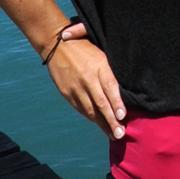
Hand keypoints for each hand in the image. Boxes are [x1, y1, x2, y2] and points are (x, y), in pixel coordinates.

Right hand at [47, 25, 126, 140]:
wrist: (56, 44)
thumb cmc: (84, 47)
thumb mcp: (100, 52)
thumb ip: (109, 71)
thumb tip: (122, 90)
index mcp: (99, 64)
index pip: (110, 86)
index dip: (116, 102)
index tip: (123, 116)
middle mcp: (87, 78)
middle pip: (101, 102)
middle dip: (111, 120)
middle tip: (120, 134)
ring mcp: (76, 87)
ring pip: (90, 109)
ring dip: (102, 123)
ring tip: (112, 134)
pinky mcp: (67, 93)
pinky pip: (80, 108)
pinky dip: (91, 117)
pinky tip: (98, 124)